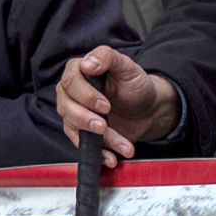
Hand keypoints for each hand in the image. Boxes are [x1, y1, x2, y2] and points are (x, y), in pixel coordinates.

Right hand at [55, 45, 179, 166]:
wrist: (148, 109)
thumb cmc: (135, 85)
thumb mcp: (127, 67)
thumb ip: (108, 58)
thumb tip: (87, 63)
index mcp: (78, 71)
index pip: (70, 82)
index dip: (85, 95)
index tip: (105, 106)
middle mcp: (71, 93)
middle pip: (66, 107)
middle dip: (86, 120)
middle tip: (104, 127)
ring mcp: (75, 114)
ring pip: (74, 129)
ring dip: (99, 140)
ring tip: (123, 146)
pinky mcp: (82, 133)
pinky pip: (82, 146)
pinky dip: (98, 154)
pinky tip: (112, 158)